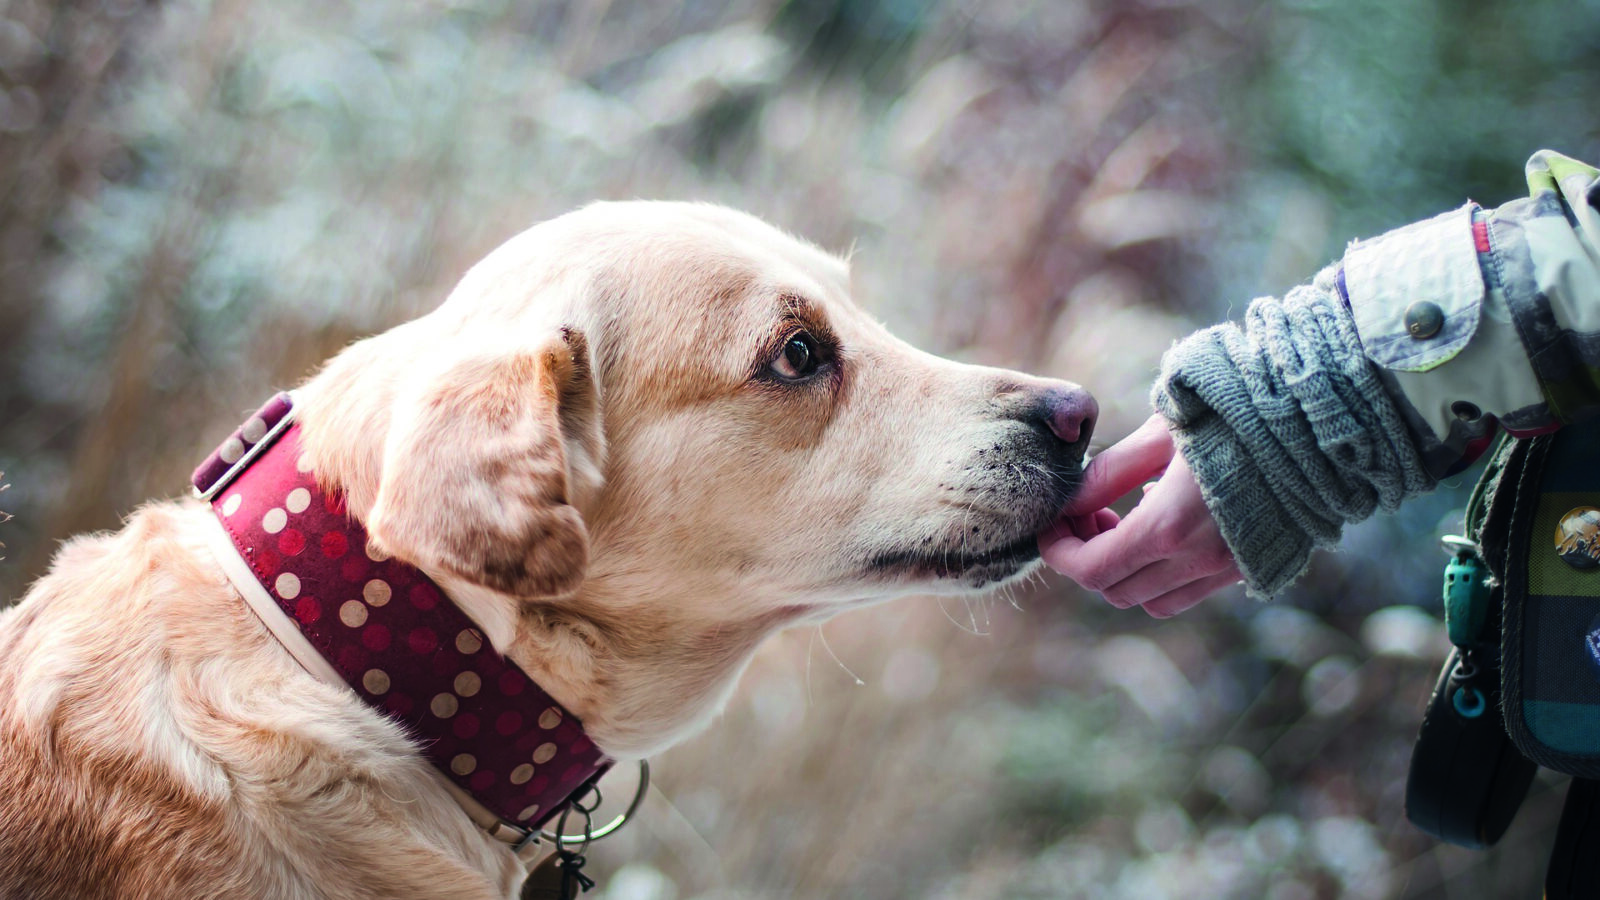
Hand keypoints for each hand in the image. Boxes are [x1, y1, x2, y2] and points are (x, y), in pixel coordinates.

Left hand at [1038, 414, 1241, 616]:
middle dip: (1088, 558)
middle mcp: (1199, 561)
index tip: (1051, 525)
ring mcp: (1228, 569)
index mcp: (1169, 527)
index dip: (1059, 552)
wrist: (1318, 422)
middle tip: (1087, 514)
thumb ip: (1110, 472)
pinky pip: (1190, 591)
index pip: (1091, 569)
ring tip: (1122, 521)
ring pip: (1153, 600)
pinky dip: (1162, 573)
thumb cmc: (1234, 413)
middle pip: (1116, 590)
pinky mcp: (1250, 567)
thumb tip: (1070, 501)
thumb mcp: (1161, 432)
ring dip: (1125, 571)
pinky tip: (1165, 524)